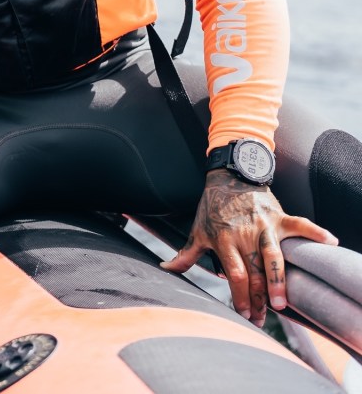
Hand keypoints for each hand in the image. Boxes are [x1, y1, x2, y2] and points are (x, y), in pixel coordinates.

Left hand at [160, 168, 337, 326]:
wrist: (228, 175)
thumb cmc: (213, 206)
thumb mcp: (197, 229)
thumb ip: (186, 254)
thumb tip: (165, 268)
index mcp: (224, 239)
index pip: (235, 274)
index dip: (240, 297)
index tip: (244, 315)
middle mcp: (245, 234)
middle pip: (255, 272)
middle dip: (258, 299)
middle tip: (261, 319)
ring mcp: (264, 225)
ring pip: (274, 257)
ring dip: (278, 281)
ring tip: (281, 303)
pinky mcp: (279, 216)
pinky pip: (300, 224)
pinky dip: (315, 232)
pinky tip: (330, 242)